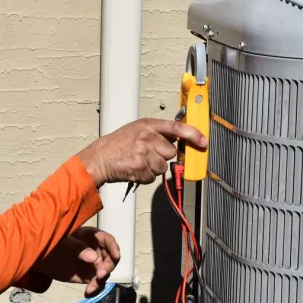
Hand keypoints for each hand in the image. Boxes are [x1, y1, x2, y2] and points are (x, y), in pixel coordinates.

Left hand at [35, 227, 119, 296]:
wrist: (42, 259)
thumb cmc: (54, 244)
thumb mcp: (64, 242)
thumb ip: (78, 248)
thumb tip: (93, 258)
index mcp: (92, 237)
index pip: (108, 240)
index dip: (114, 247)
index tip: (116, 256)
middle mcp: (96, 250)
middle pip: (110, 258)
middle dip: (108, 267)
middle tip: (100, 275)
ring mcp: (93, 264)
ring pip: (105, 272)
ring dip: (101, 281)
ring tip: (91, 287)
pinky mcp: (88, 276)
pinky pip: (96, 283)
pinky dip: (95, 289)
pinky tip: (88, 292)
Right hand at [76, 118, 206, 187]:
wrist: (99, 158)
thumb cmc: (117, 145)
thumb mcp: (136, 130)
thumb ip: (156, 133)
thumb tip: (177, 141)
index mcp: (147, 125)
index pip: (176, 127)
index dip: (192, 134)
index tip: (203, 141)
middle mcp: (147, 137)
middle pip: (171, 152)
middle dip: (161, 157)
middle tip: (146, 155)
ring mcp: (144, 153)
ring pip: (163, 167)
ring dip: (153, 168)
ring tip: (137, 162)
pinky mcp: (141, 168)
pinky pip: (153, 177)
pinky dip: (145, 177)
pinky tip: (134, 170)